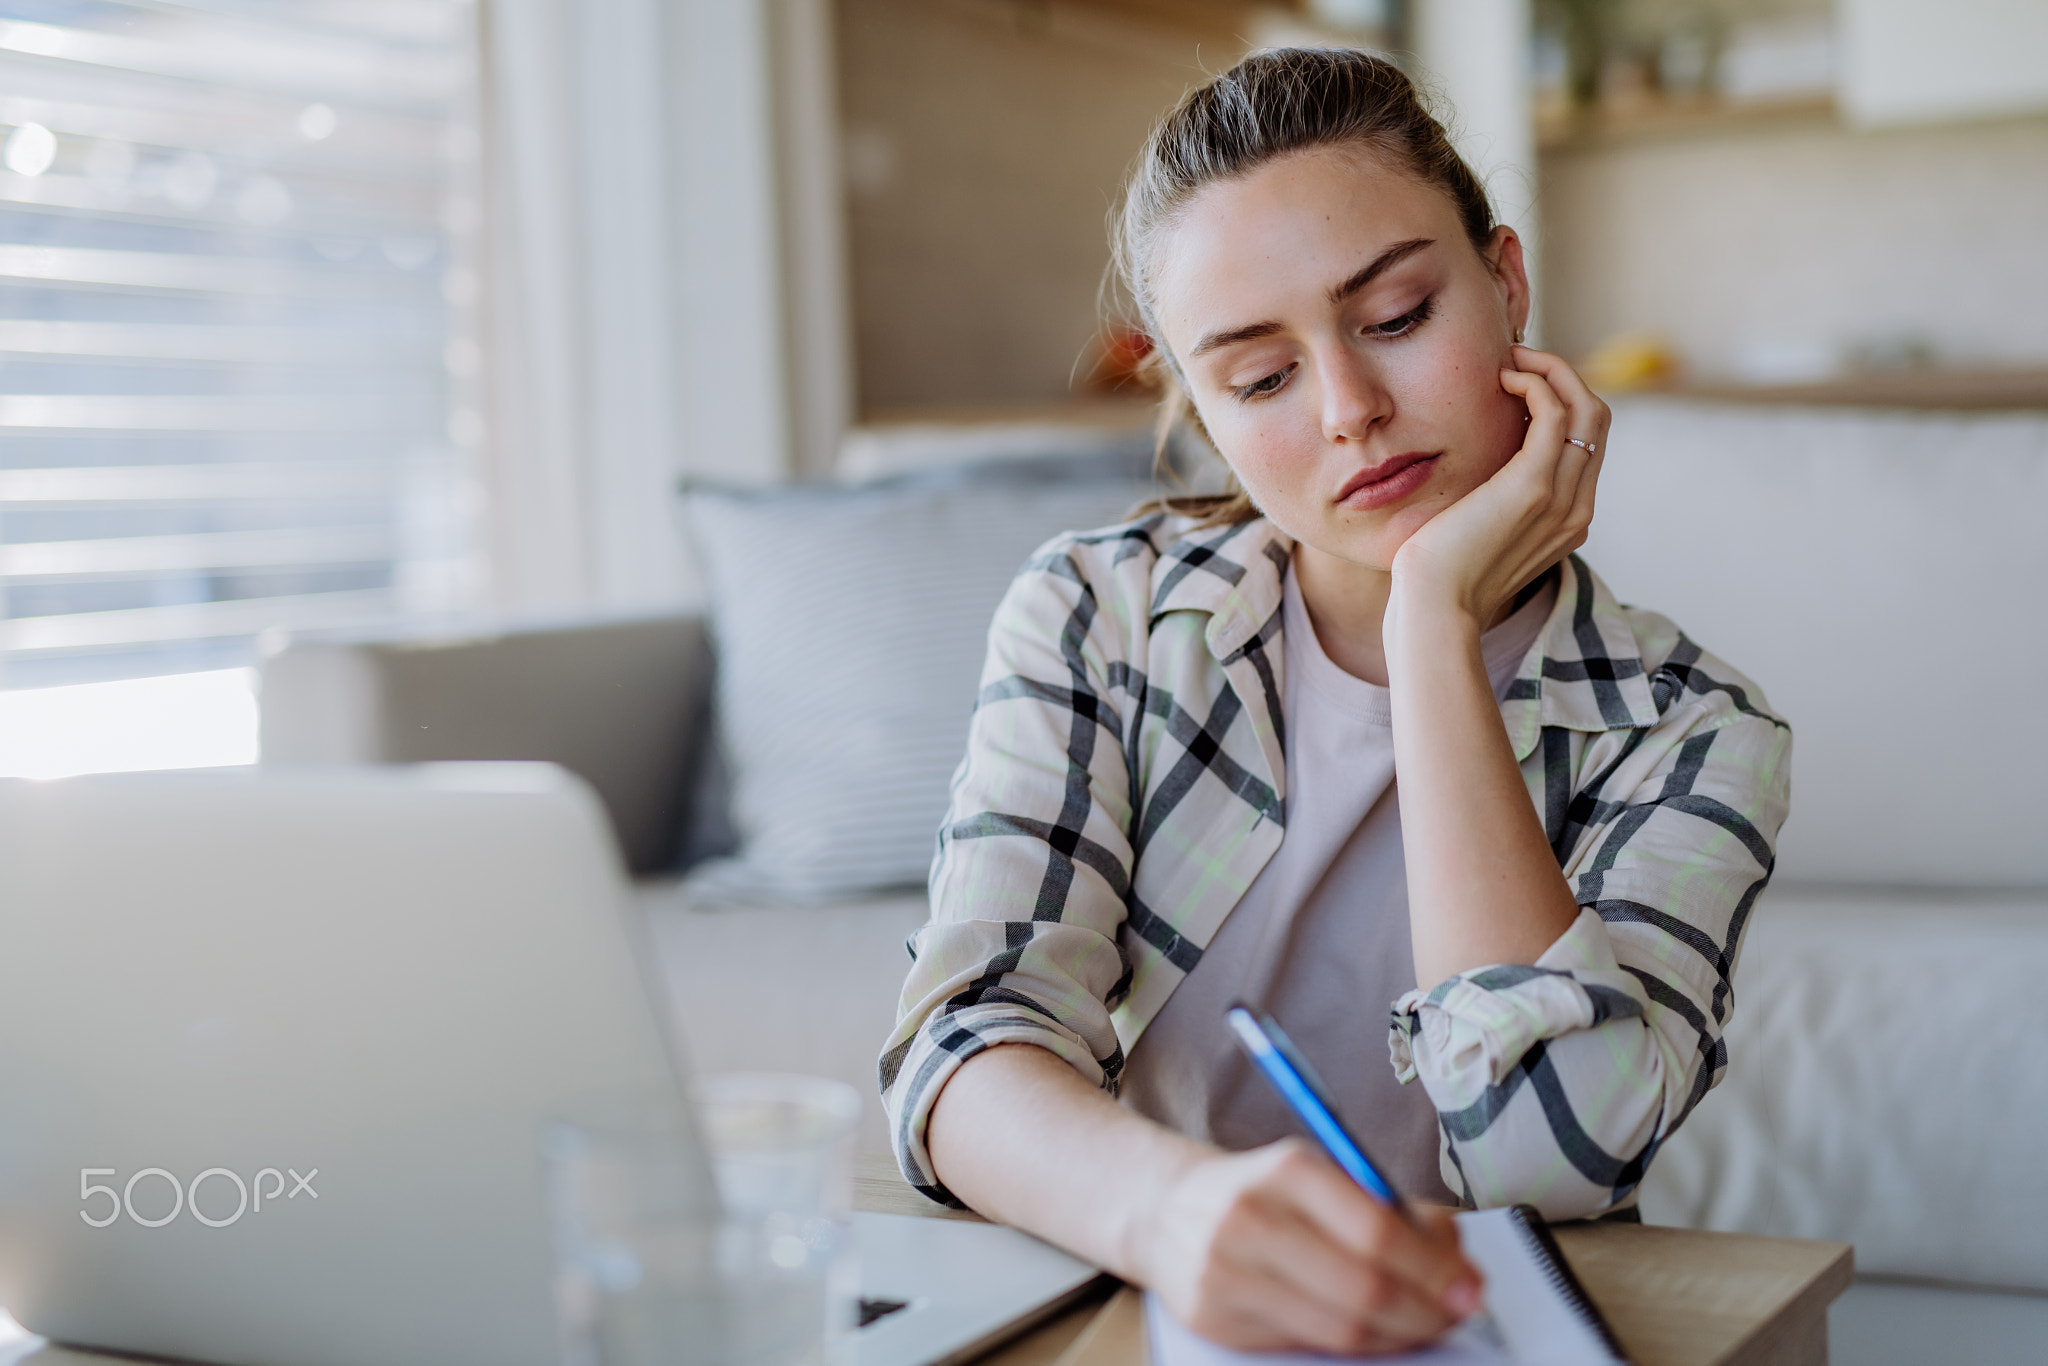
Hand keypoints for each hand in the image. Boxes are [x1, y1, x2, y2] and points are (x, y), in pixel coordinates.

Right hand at [1129, 1138, 1483, 1353]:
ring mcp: (1226, 1273)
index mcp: (1288, 1170)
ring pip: (1339, 1329)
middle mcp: (1250, 1218)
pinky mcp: (1214, 1320)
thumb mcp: (1319, 1172)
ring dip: (1399, 1335)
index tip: (1470, 1286)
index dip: (1435, 1270)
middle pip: (1364, 1288)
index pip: (1377, 1232)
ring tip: (1424, 1325)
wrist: (1166, 1209)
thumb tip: (1456, 1256)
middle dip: (1427, 1311)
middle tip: (1457, 1313)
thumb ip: (1386, 1205)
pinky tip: (1374, 1333)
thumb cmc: (1261, 1191)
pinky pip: (1304, 1347)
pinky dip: (1353, 1347)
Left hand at [1389, 346, 1608, 627]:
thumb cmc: (1442, 575)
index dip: (1564, 401)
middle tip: (1518, 358)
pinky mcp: (1533, 487)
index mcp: (1570, 520)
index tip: (1522, 381)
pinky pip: (1556, 415)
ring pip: (1587, 408)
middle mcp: (1577, 508)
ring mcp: (1561, 499)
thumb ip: (1496, 501)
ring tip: (1511, 359)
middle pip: (1598, 419)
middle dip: (1564, 377)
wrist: (1433, 608)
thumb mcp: (1479, 531)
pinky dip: (1537, 384)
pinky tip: (1504, 378)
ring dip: (1552, 371)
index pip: (1590, 443)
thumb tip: (1481, 470)